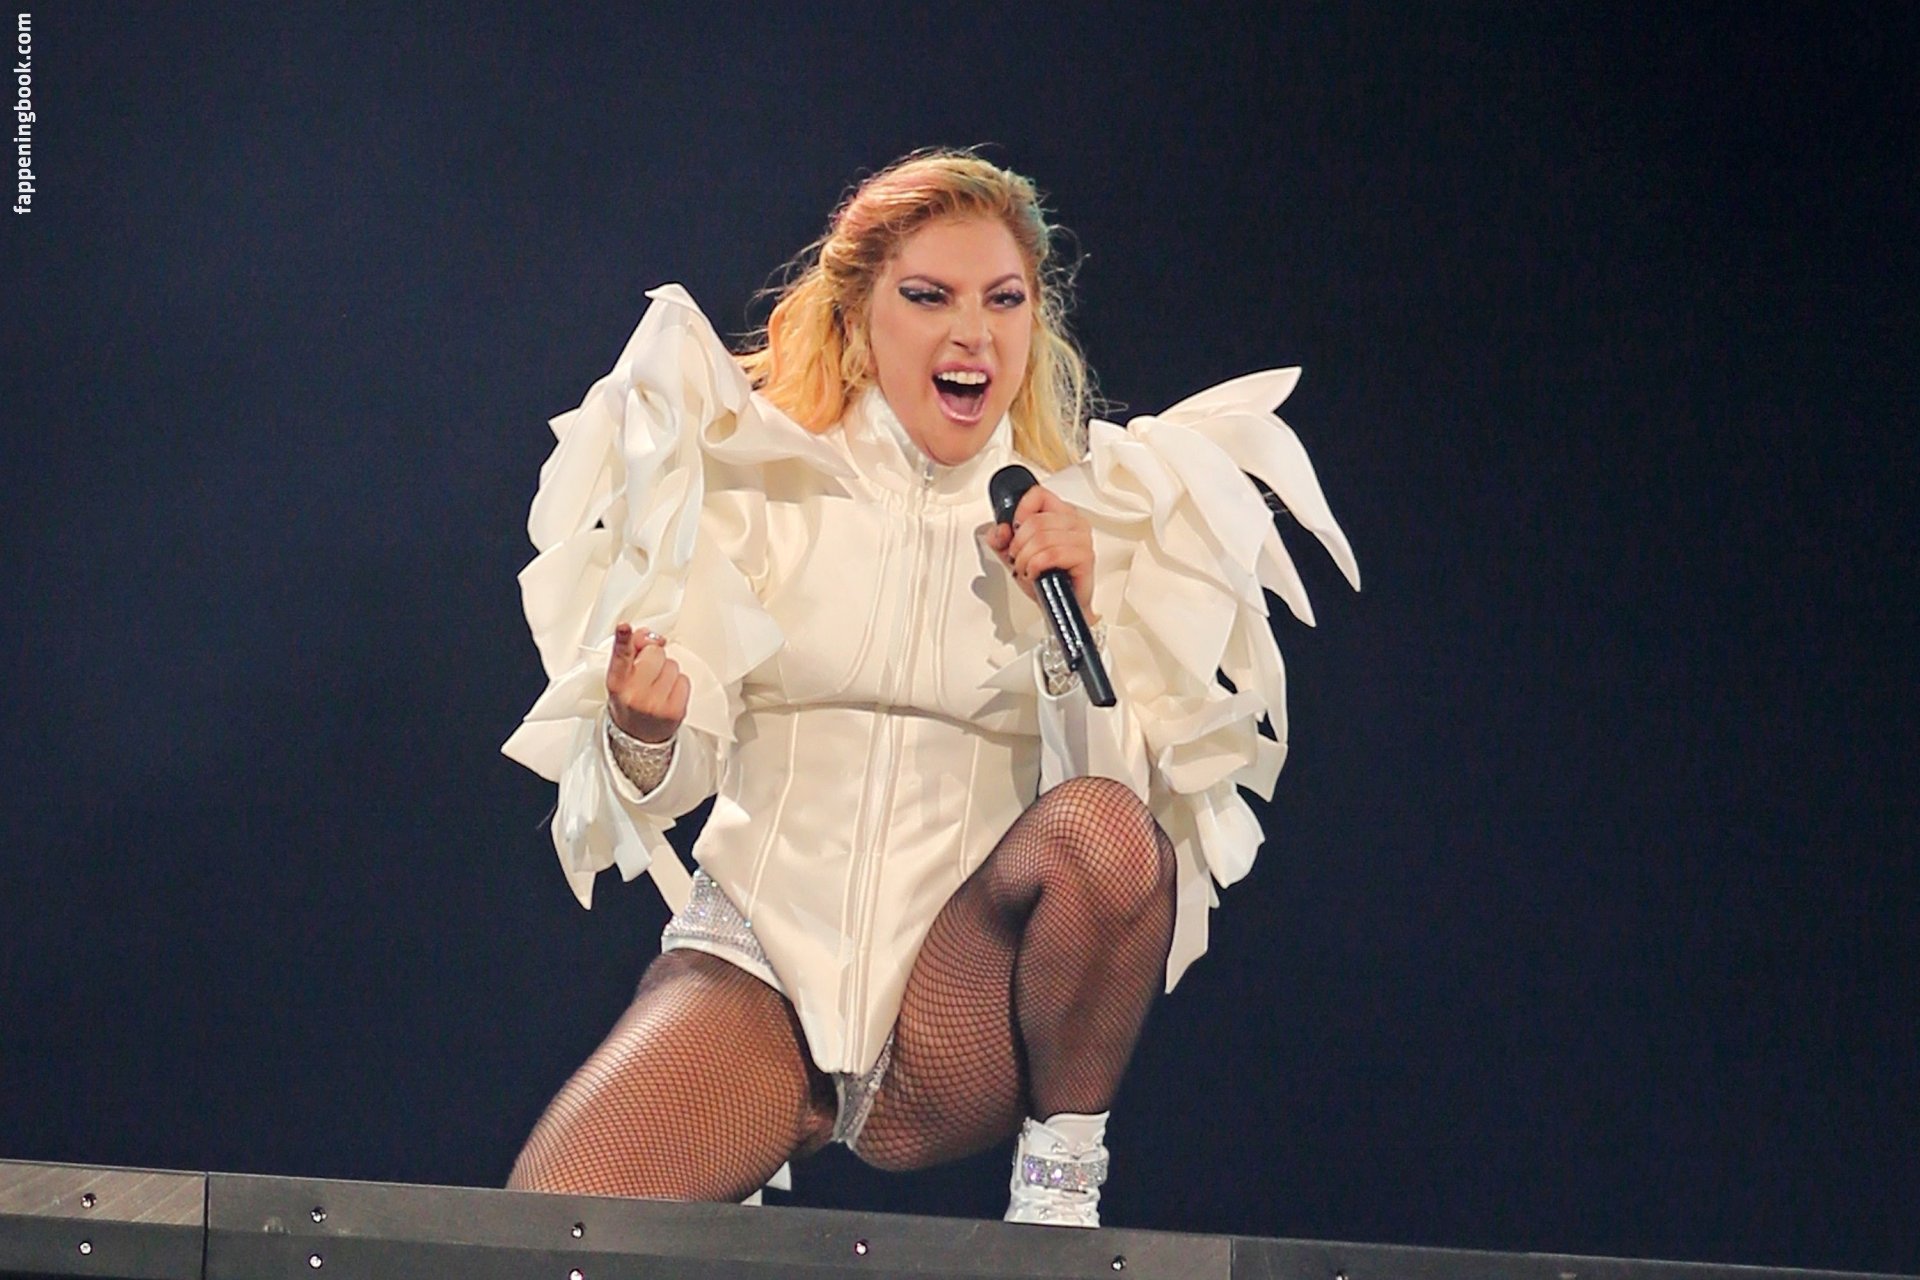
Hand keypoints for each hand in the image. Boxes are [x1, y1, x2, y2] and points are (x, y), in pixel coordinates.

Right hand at [606, 623, 688, 742]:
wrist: (638, 738)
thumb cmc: (629, 703)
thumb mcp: (621, 679)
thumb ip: (631, 652)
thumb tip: (650, 636)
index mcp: (617, 684)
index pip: (620, 656)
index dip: (623, 640)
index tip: (624, 627)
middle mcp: (635, 694)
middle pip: (654, 652)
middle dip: (653, 656)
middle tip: (647, 672)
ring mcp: (656, 704)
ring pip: (672, 664)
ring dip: (667, 671)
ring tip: (657, 686)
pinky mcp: (675, 711)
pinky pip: (685, 680)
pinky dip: (678, 684)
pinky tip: (667, 694)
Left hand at [986, 483, 1097, 620]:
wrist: (1059, 606)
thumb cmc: (1044, 578)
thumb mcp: (1014, 553)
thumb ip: (1000, 538)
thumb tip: (1001, 530)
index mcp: (1060, 513)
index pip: (1037, 494)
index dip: (1019, 512)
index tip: (1014, 530)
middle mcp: (1074, 522)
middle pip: (1036, 520)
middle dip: (1018, 544)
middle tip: (1018, 558)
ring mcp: (1082, 539)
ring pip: (1042, 537)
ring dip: (1025, 558)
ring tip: (1026, 568)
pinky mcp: (1085, 557)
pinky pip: (1052, 554)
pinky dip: (1036, 565)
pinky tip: (1035, 573)